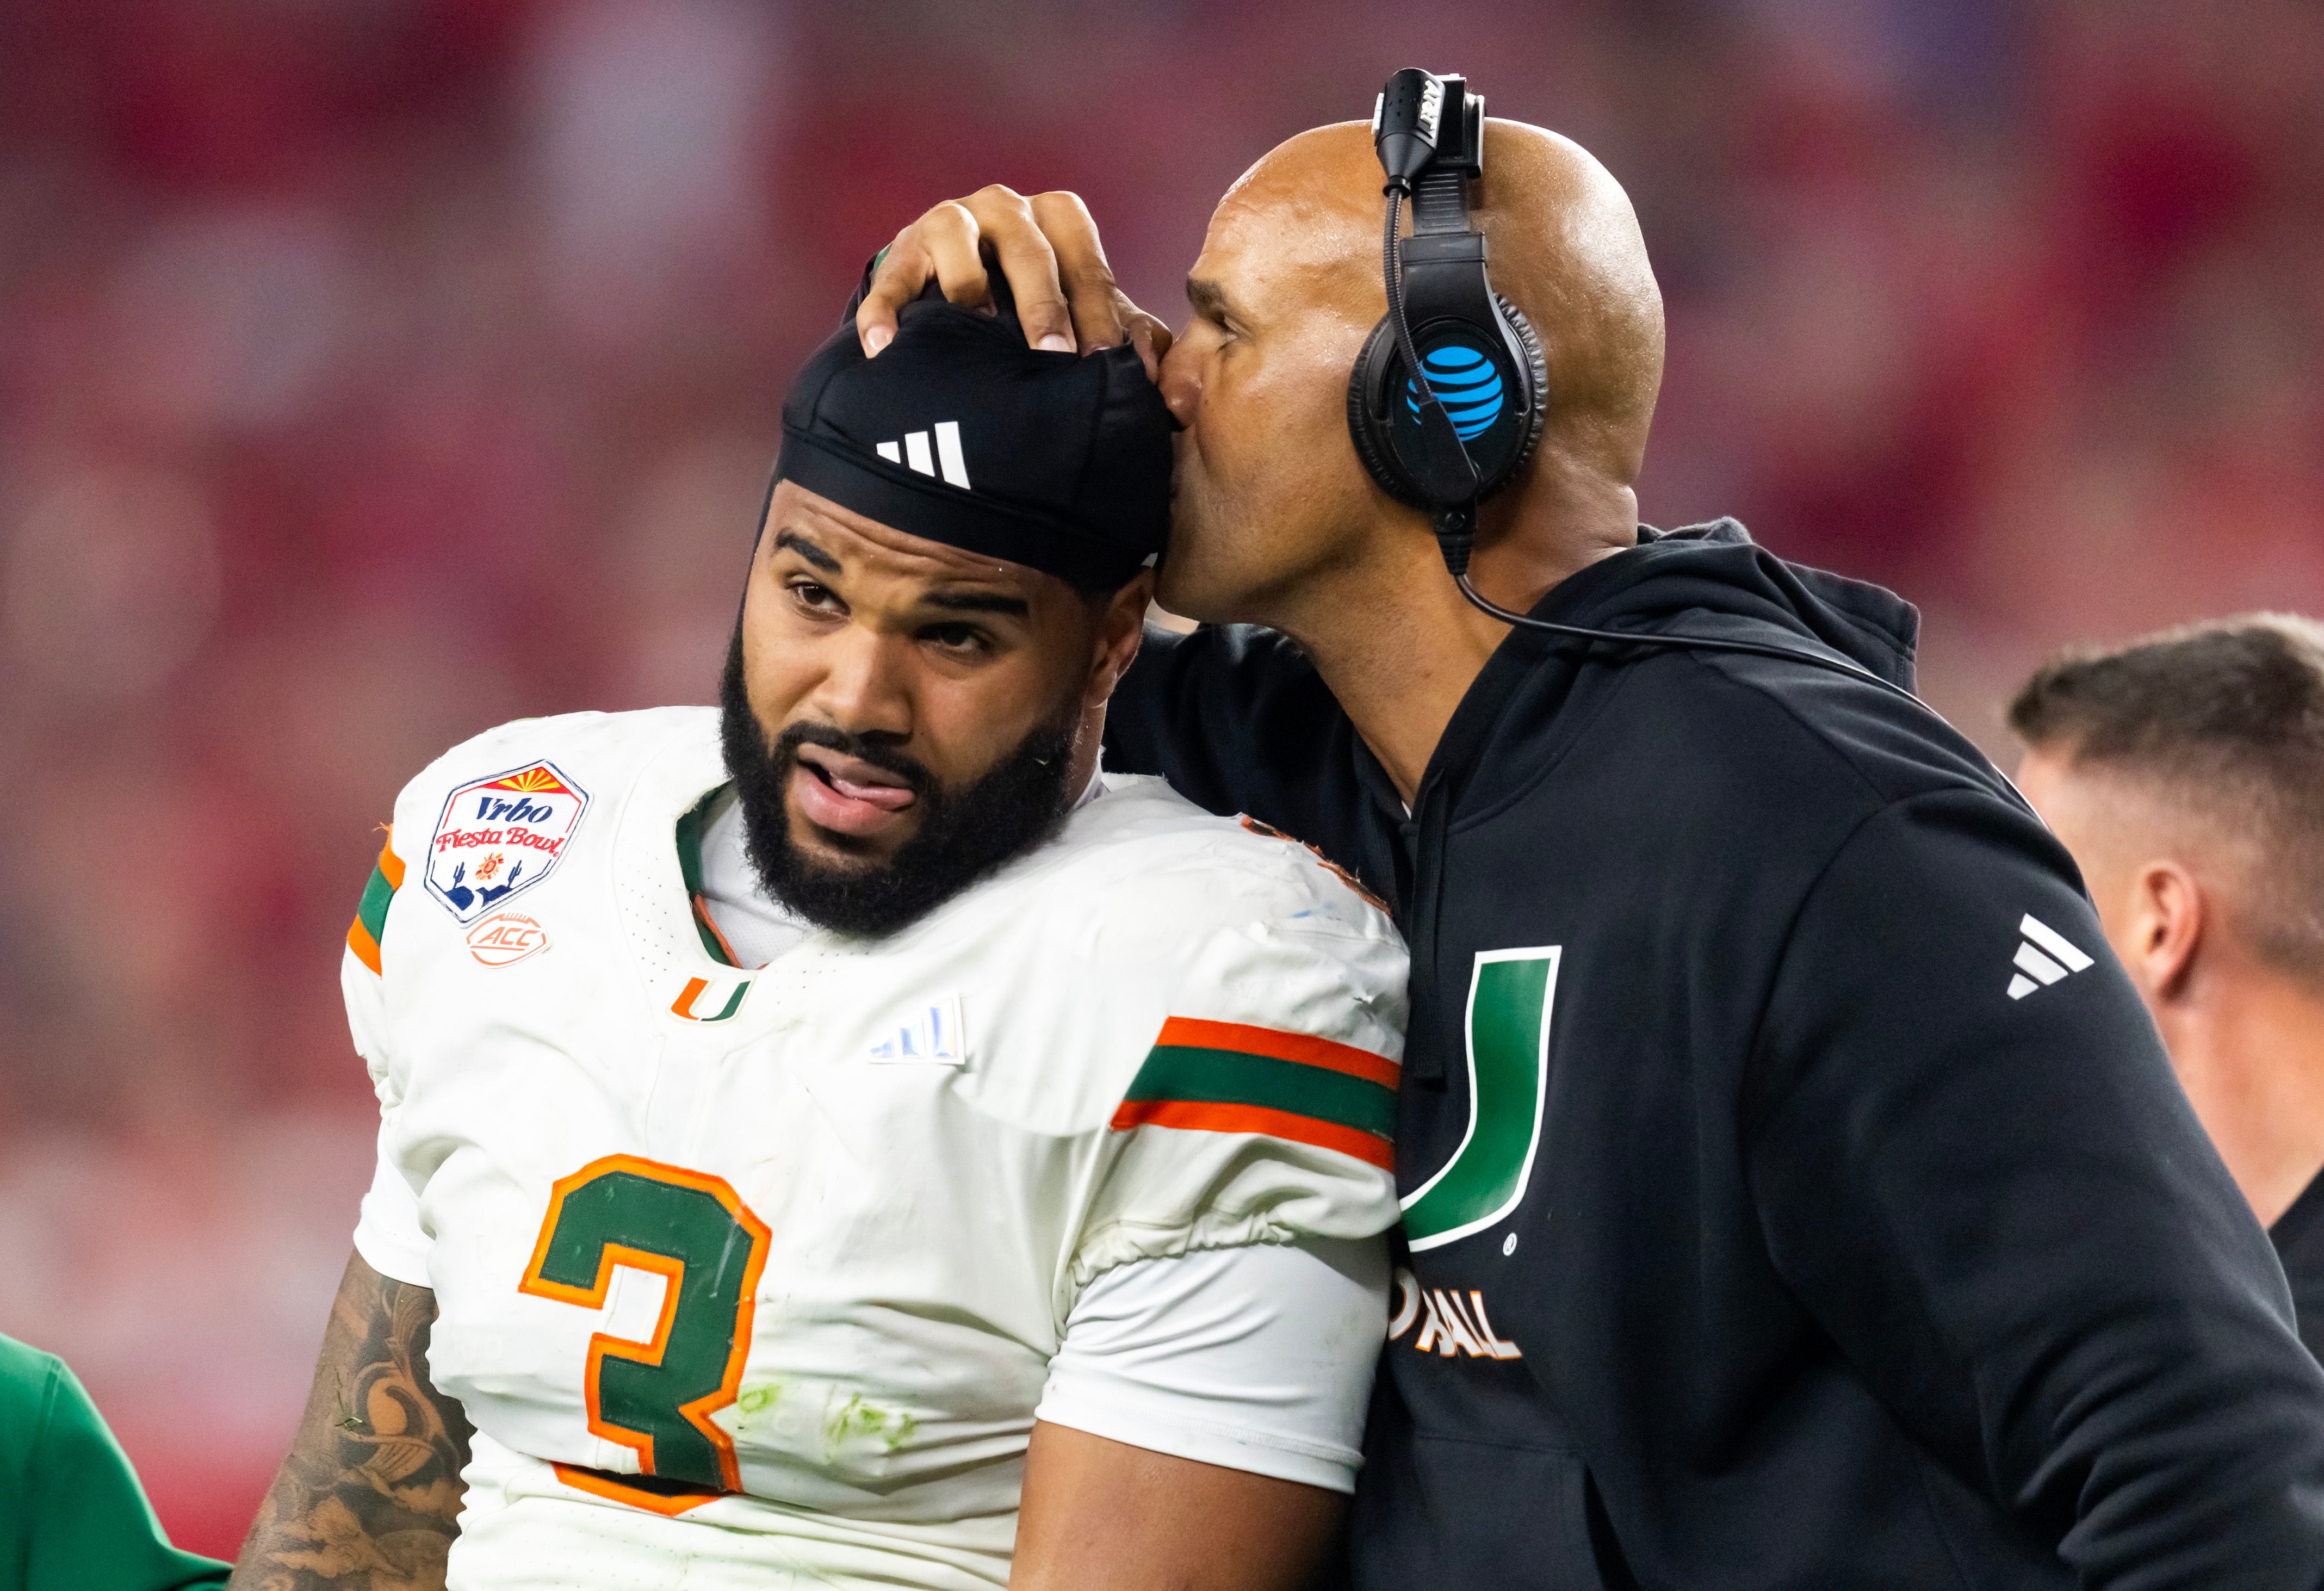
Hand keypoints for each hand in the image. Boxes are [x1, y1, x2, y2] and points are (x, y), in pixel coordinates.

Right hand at [856, 187, 1171, 379]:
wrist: (959, 297)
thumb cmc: (1037, 308)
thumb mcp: (1085, 317)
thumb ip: (1130, 343)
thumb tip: (1170, 395)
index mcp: (1056, 220)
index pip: (1084, 259)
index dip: (1099, 310)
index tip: (1108, 361)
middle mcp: (1003, 209)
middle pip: (1027, 245)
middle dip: (1044, 301)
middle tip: (1055, 354)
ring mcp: (948, 224)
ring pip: (957, 240)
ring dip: (969, 284)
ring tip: (978, 326)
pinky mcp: (901, 254)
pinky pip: (892, 279)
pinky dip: (886, 311)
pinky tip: (885, 348)